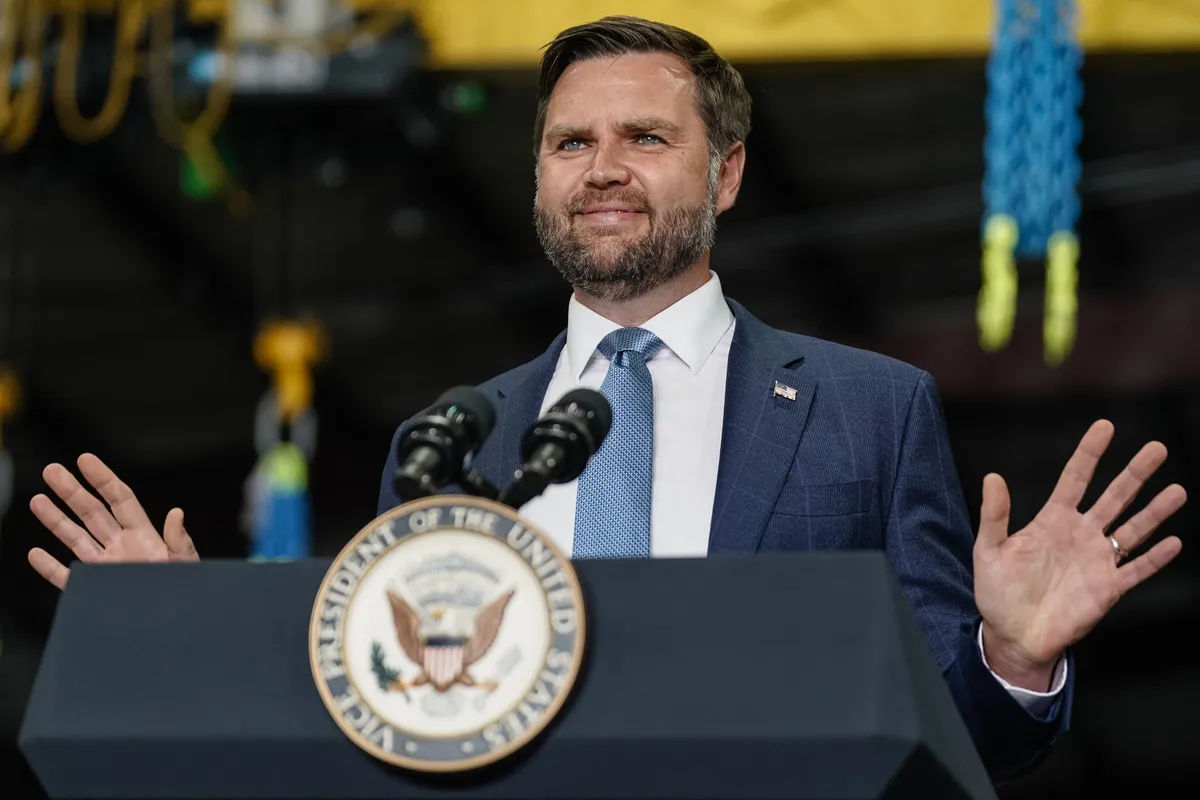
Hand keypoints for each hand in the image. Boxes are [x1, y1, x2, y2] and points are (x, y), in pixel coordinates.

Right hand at [27, 453, 197, 589]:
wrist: (176, 622)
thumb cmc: (186, 591)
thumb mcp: (186, 564)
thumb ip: (179, 541)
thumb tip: (176, 514)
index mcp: (144, 536)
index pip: (119, 500)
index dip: (102, 479)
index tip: (84, 459)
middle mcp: (122, 547)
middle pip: (92, 513)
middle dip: (71, 492)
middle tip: (51, 470)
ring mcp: (106, 568)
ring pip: (76, 539)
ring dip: (56, 521)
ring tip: (37, 501)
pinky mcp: (94, 590)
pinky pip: (68, 578)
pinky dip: (50, 568)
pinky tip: (36, 554)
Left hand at [974, 420, 1186, 690]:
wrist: (1013, 634)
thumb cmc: (997, 591)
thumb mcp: (988, 550)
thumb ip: (994, 515)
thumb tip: (992, 476)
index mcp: (1051, 520)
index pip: (1075, 479)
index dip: (1090, 453)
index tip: (1105, 426)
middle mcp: (1080, 534)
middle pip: (1113, 497)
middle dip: (1134, 473)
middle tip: (1156, 448)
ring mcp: (1097, 560)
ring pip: (1132, 529)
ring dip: (1155, 511)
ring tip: (1177, 490)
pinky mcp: (1108, 588)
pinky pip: (1136, 570)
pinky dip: (1155, 558)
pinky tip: (1174, 542)